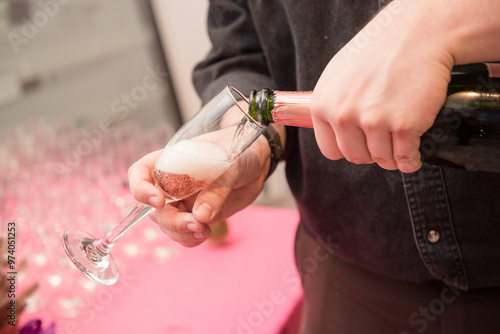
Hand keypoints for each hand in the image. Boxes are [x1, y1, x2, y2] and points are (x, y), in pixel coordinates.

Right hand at [128, 134, 273, 246]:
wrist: (256, 162)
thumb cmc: (238, 150)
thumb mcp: (230, 164)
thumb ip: (216, 189)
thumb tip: (201, 215)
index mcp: (170, 161)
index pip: (140, 174)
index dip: (141, 190)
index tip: (158, 202)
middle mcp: (171, 184)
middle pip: (154, 209)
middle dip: (172, 222)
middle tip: (196, 225)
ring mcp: (182, 202)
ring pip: (168, 226)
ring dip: (182, 234)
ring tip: (205, 231)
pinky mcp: (196, 216)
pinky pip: (184, 234)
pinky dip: (190, 240)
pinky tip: (205, 234)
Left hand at [310, 0, 464, 172]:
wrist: (418, 35)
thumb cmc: (378, 52)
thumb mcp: (338, 75)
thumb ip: (331, 105)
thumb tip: (333, 131)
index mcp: (323, 105)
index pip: (330, 150)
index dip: (348, 148)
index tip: (361, 143)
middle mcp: (343, 115)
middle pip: (356, 157)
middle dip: (371, 153)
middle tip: (383, 140)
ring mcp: (373, 121)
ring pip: (381, 160)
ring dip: (392, 157)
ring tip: (399, 142)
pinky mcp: (404, 125)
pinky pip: (405, 159)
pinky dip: (411, 161)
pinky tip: (413, 154)